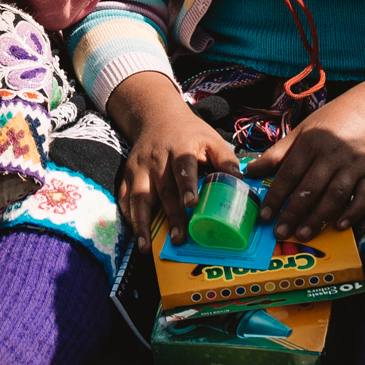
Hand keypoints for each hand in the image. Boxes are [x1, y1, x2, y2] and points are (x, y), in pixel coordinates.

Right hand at [108, 75, 238, 243]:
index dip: (187, 185)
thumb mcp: (211, 138)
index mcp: (180, 148)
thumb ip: (225, 159)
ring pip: (138, 197)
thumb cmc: (189, 133)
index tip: (192, 203)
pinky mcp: (128, 174)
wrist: (157, 117)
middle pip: (164, 190)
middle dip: (171, 216)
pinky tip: (134, 234)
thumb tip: (241, 182)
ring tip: (146, 247)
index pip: (183, 166)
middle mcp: (157, 159)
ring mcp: (139, 168)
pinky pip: (124, 197)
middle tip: (178, 239)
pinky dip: (127, 216)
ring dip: (141, 223)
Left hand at [252, 73, 364, 238]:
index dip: (275, 196)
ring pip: (335, 195)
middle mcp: (333, 153)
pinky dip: (352, 213)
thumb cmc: (332, 123)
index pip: (289, 173)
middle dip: (293, 212)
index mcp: (311, 142)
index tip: (264, 216)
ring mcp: (355, 164)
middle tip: (280, 233)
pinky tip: (339, 226)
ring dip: (319, 217)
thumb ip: (277, 153)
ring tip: (303, 234)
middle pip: (311, 187)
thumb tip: (251, 171)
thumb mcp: (302, 131)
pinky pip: (364, 197)